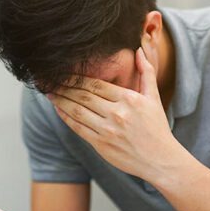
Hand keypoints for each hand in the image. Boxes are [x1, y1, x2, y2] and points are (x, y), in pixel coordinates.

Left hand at [46, 46, 182, 181]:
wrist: (160, 160)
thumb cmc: (157, 128)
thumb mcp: (154, 98)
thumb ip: (146, 72)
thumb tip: (139, 50)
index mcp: (128, 99)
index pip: (96, 84)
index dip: (77, 78)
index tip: (64, 72)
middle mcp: (117, 113)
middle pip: (83, 96)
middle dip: (64, 87)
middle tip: (50, 80)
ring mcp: (107, 130)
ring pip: (77, 111)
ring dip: (60, 101)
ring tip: (49, 92)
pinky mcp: (101, 144)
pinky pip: (78, 128)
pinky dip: (66, 117)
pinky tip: (58, 109)